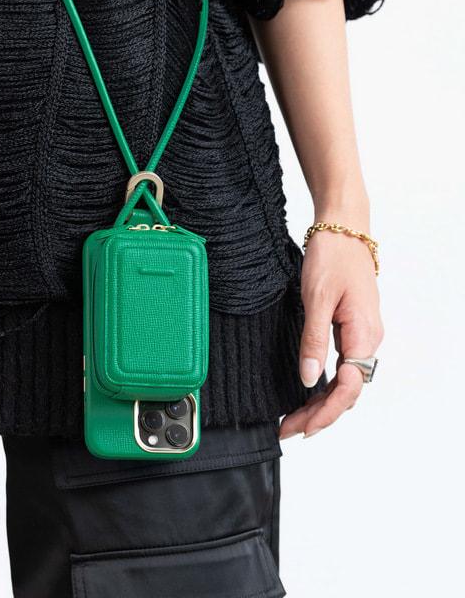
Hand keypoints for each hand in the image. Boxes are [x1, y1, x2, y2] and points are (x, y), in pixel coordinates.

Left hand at [278, 225, 383, 439]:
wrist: (343, 228)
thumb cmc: (333, 256)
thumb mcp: (316, 298)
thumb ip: (313, 340)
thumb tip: (308, 378)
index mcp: (363, 334)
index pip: (348, 388)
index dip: (325, 412)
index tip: (302, 427)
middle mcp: (367, 339)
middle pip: (347, 391)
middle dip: (319, 414)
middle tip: (289, 429)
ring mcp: (362, 335)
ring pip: (345, 381)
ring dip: (321, 403)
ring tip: (295, 419)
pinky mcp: (352, 329)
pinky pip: (343, 366)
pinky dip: (325, 384)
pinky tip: (308, 392)